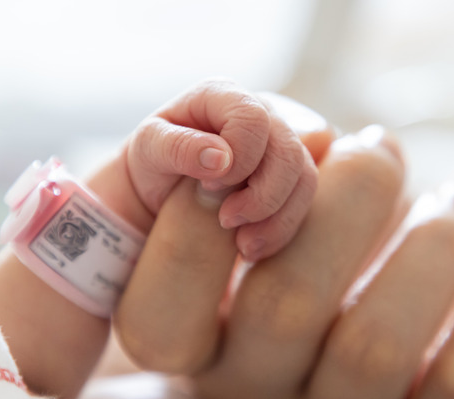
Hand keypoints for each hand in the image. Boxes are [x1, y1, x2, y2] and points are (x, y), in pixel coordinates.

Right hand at [115, 119, 453, 398]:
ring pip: (377, 344)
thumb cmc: (316, 293)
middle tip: (378, 146)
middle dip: (346, 196)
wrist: (388, 388)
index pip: (159, 316)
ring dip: (433, 239)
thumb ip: (265, 201)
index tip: (247, 160)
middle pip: (284, 306)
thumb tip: (317, 139)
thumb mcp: (262, 262)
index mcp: (207, 357)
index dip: (192, 228)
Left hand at [123, 79, 318, 260]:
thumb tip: (222, 158)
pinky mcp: (290, 176)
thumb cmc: (152, 161)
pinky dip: (280, 230)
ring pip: (304, 179)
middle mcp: (260, 113)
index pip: (253, 119)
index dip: (240, 157)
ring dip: (275, 218)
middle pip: (288, 152)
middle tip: (226, 220)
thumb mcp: (148, 149)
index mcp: (223, 95)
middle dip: (262, 195)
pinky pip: (303, 202)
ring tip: (240, 244)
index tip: (208, 184)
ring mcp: (280, 144)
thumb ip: (179, 147)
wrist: (159, 189)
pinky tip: (250, 247)